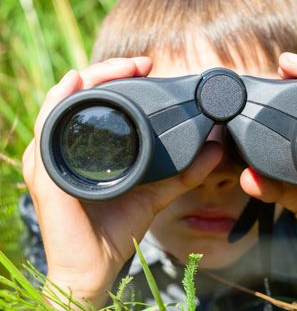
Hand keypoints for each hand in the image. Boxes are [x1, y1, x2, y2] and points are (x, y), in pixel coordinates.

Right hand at [22, 57, 222, 307]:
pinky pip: (46, 130)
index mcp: (87, 147)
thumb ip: (186, 170)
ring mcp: (52, 159)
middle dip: (107, 72)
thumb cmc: (119, 227)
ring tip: (119, 68)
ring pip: (60, 104)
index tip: (147, 67)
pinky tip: (76, 85)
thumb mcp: (158, 190)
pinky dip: (59, 103)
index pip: (97, 101)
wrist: (96, 265)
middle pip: (79, 95)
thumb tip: (216, 147)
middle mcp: (65, 147)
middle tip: (138, 64)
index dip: (118, 78)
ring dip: (88, 80)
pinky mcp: (47, 175)